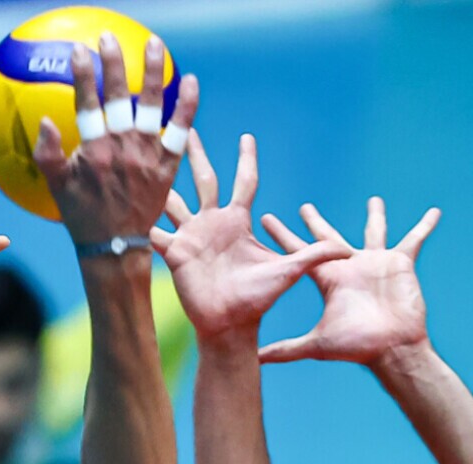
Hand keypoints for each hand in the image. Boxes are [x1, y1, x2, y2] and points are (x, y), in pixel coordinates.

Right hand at [33, 35, 197, 244]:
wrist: (115, 247)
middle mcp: (121, 147)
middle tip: (109, 38)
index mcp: (92, 150)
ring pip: (150, 105)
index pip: (86, 103)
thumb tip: (45, 120)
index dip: (83, 74)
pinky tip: (191, 82)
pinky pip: (180, 130)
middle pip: (117, 96)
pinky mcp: (167, 165)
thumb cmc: (82, 215)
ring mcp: (146, 155)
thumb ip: (48, 154)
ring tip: (155, 45)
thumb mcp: (57, 187)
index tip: (79, 50)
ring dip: (152, 72)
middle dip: (113, 63)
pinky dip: (187, 106)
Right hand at [150, 131, 347, 341]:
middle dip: (196, 155)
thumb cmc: (259, 299)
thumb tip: (349, 249)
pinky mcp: (174, 253)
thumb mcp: (289, 271)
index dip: (246, 160)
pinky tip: (123, 205)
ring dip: (161, 181)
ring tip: (144, 159)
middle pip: (204, 180)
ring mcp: (190, 236)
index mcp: (238, 222)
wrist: (230, 325)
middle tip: (187, 129)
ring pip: (172, 201)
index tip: (247, 138)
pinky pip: (155, 233)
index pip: (244, 182)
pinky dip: (141, 221)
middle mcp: (212, 223)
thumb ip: (314, 255)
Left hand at [259, 197, 440, 366]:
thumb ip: (285, 349)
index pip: (300, 253)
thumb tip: (254, 359)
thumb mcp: (316, 344)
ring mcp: (375, 264)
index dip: (283, 236)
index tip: (266, 219)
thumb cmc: (357, 347)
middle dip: (315, 222)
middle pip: (328, 238)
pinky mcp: (400, 263)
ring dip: (375, 216)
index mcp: (329, 279)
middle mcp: (349, 268)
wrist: (392, 348)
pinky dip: (424, 227)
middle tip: (304, 206)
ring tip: (374, 199)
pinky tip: (434, 213)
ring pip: (373, 232)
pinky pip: (415, 239)